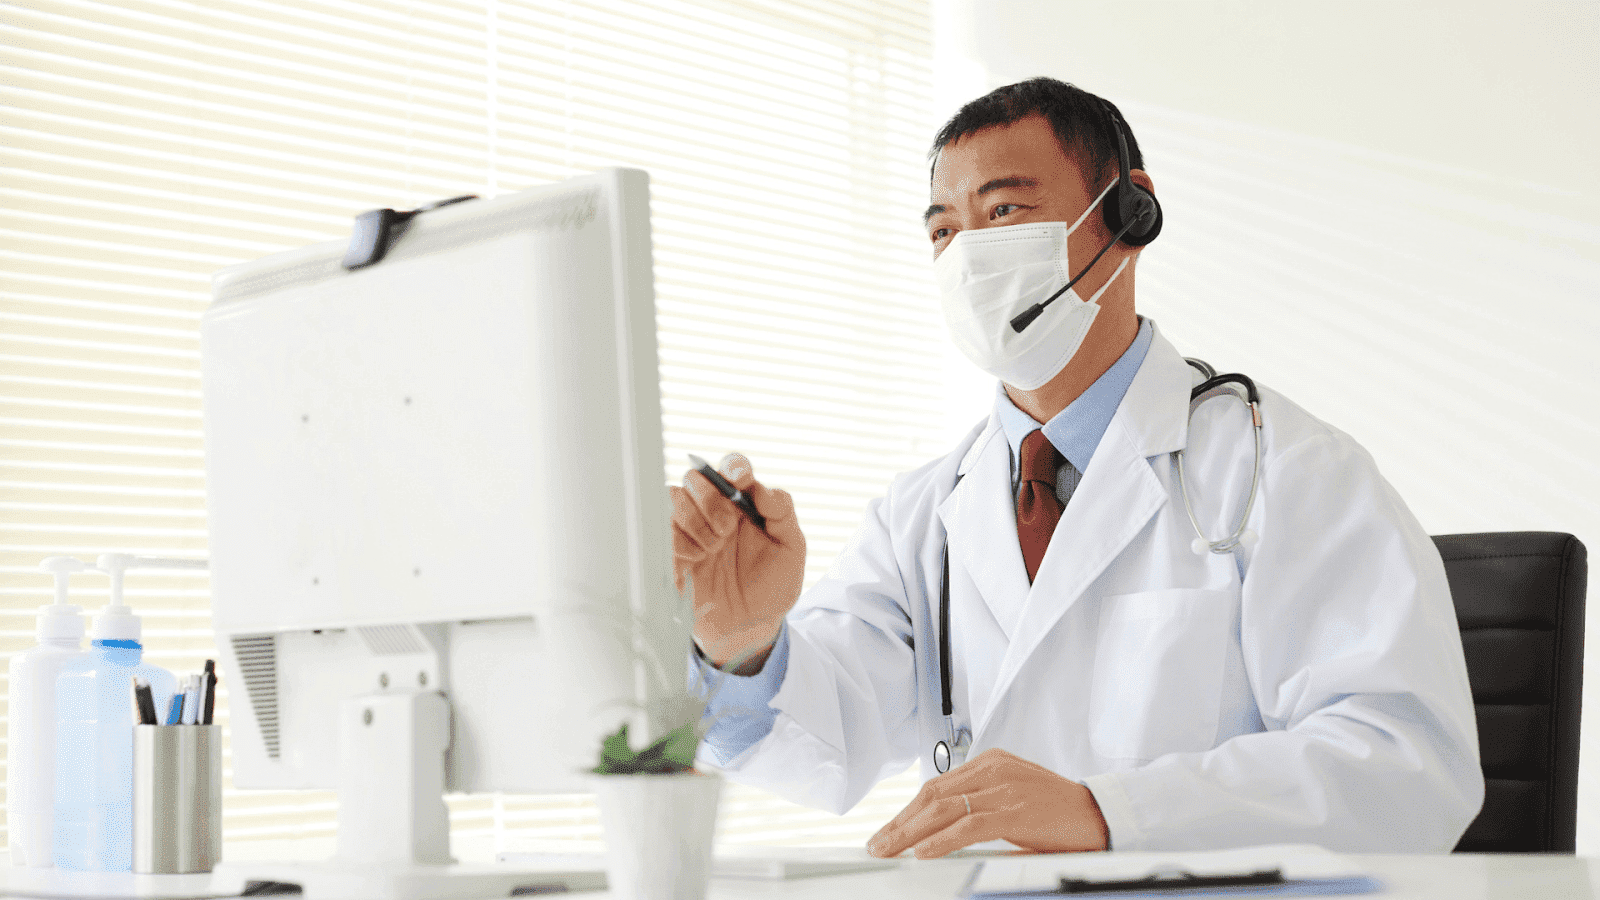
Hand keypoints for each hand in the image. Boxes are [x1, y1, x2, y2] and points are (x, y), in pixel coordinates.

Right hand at [670, 453, 805, 670]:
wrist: (751, 628)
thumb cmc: (771, 586)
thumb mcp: (791, 549)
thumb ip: (782, 512)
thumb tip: (762, 489)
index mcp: (742, 503)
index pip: (732, 467)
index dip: (733, 466)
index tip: (740, 479)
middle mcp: (712, 511)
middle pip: (696, 477)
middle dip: (712, 500)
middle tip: (727, 530)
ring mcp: (688, 531)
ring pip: (673, 496)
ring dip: (694, 520)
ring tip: (712, 549)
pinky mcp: (669, 553)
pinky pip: (660, 530)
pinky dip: (679, 542)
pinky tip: (696, 562)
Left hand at [866, 749, 1107, 858]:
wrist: (1100, 815)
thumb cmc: (1058, 812)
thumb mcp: (1013, 798)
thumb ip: (982, 803)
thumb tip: (942, 826)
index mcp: (991, 763)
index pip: (936, 786)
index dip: (907, 811)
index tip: (888, 831)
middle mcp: (993, 770)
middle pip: (932, 795)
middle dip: (900, 822)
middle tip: (876, 844)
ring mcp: (1004, 789)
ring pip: (943, 809)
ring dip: (909, 833)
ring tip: (888, 850)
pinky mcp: (1015, 811)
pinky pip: (969, 825)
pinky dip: (941, 840)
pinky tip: (923, 852)